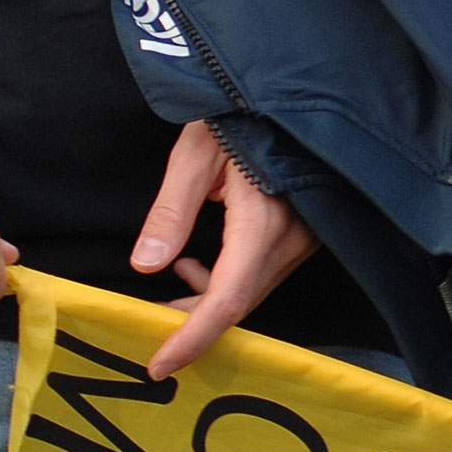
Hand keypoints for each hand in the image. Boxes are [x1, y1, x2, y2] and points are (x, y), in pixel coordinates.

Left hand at [133, 121, 315, 377]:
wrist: (288, 88)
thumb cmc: (239, 110)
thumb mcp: (194, 152)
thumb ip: (171, 211)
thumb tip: (147, 266)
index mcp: (263, 220)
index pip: (228, 298)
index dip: (192, 336)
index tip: (158, 364)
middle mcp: (292, 238)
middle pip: (239, 301)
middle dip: (192, 320)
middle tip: (146, 322)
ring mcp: (304, 236)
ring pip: (250, 288)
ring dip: (207, 297)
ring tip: (169, 277)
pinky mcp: (305, 230)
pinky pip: (261, 271)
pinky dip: (224, 277)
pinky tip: (194, 260)